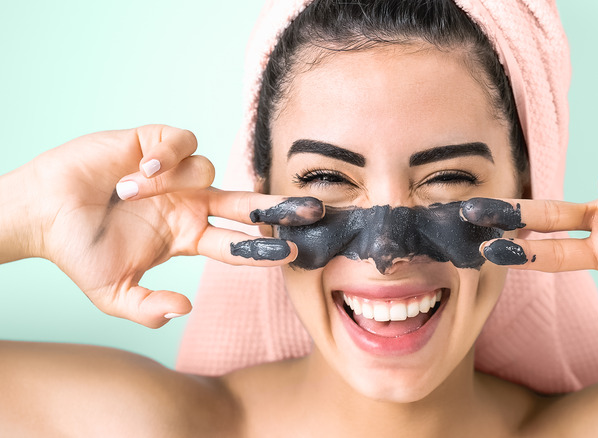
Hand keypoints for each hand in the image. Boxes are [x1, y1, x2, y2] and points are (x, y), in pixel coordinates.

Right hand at [3, 125, 322, 327]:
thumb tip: (186, 309)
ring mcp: (176, 175)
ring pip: (208, 172)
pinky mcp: (156, 144)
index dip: (264, 249)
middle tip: (312, 211)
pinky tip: (139, 170)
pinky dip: (167, 157)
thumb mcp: (113, 293)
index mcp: (188, 236)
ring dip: (172, 183)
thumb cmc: (78, 252)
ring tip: (129, 192)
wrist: (42, 213)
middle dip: (279, 207)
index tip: (293, 254)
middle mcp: (190, 204)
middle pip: (247, 204)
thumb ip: (148, 309)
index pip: (237, 244)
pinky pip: (183, 143)